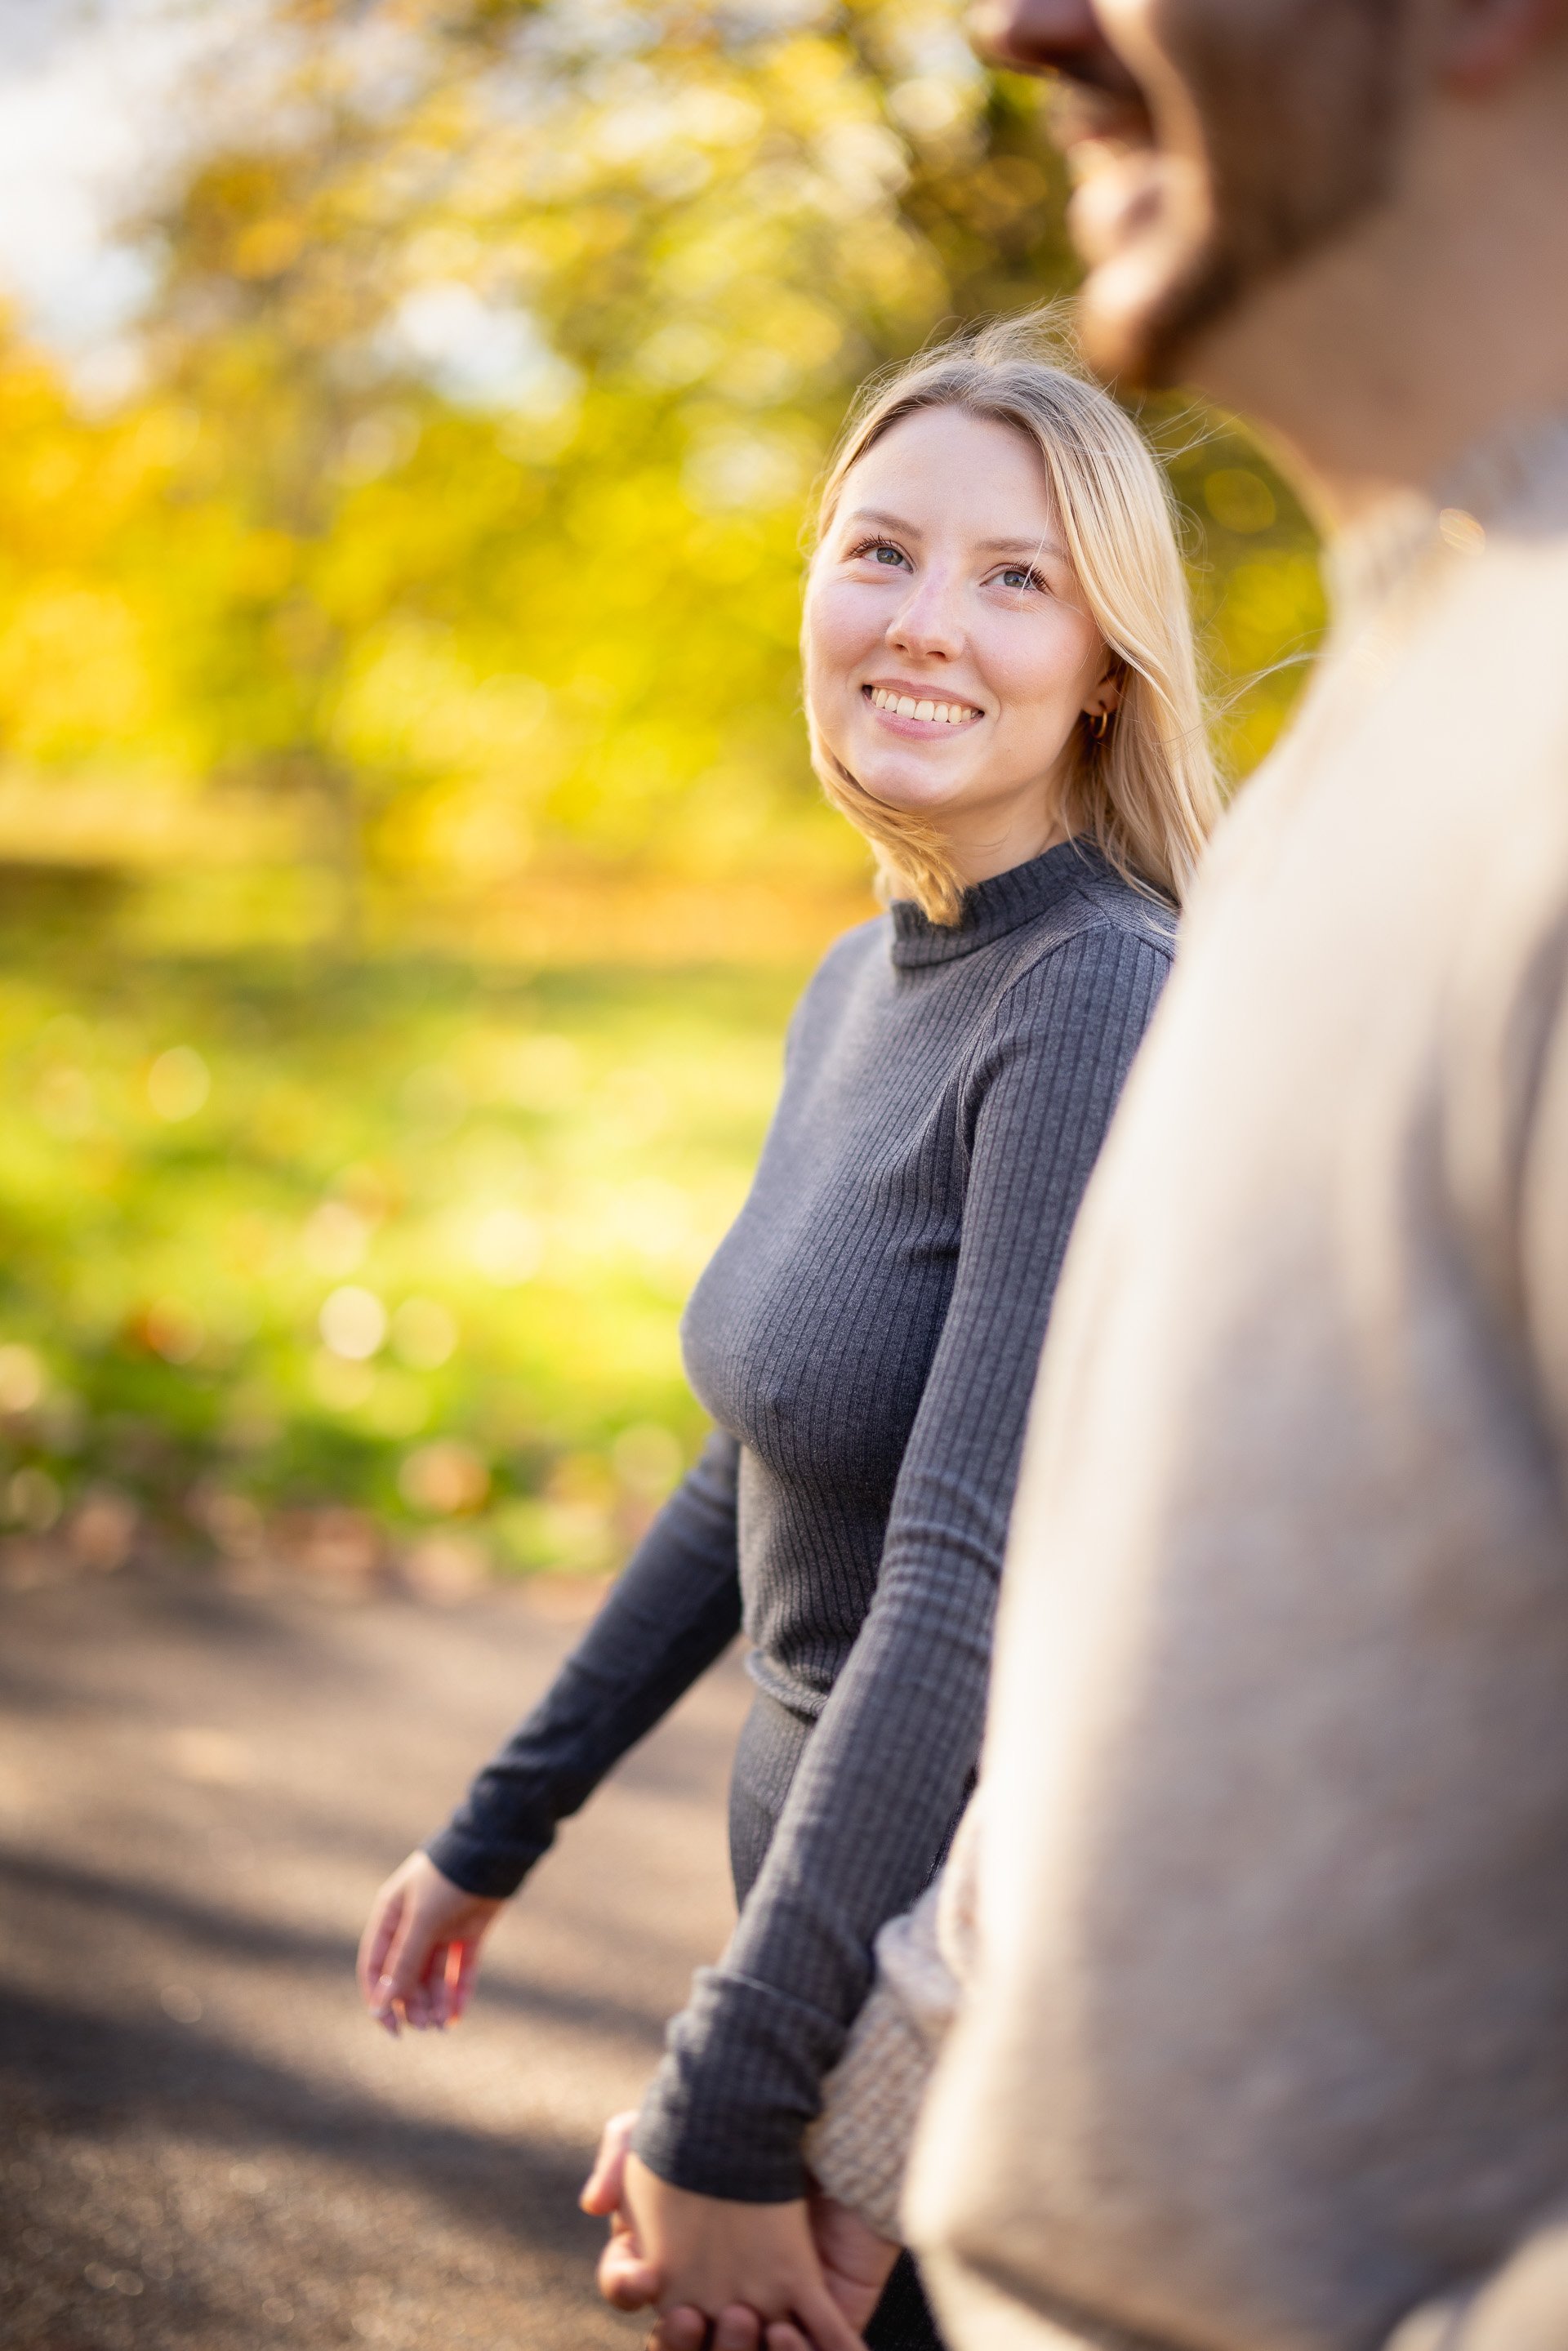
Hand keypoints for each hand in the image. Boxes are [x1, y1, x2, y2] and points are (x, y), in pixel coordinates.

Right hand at [356, 1850, 502, 2033]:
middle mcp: (415, 1924)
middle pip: (406, 1975)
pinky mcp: (470, 1931)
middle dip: (413, 2003)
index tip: (390, 2027)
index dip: (379, 1997)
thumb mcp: (421, 1920)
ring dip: (435, 2002)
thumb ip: (403, 1961)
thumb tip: (382, 2004)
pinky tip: (456, 2017)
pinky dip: (458, 1992)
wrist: (495, 1850)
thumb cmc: (448, 1879)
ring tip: (441, 2026)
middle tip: (424, 2026)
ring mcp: (443, 1929)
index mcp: (391, 1916)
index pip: (376, 1966)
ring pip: (434, 1975)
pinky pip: (460, 1968)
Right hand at [582, 2112, 897, 2349]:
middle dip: (681, 2341)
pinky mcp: (822, 2306)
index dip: (627, 2287)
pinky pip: (815, 2350)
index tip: (644, 2273)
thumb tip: (594, 2206)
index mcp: (668, 2250)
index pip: (629, 2287)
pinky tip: (788, 2334)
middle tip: (694, 2315)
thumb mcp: (670, 2123)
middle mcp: (711, 2286)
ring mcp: (766, 2303)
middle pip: (679, 2343)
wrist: (824, 2107)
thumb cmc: (740, 2116)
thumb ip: (619, 2155)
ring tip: (755, 2322)